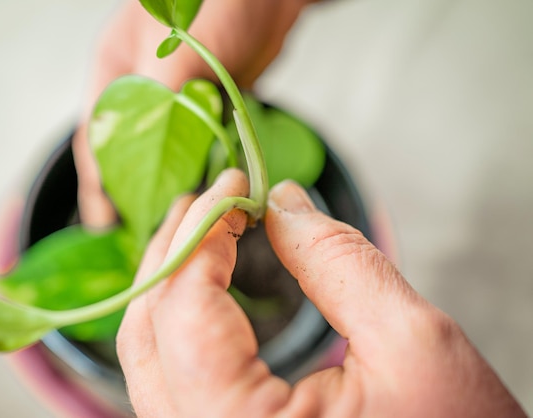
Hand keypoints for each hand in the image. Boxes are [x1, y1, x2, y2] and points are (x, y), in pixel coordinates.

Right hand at [72, 0, 316, 226]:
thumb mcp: (178, 43)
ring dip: (168, 181)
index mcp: (118, 69)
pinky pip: (199, 144)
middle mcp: (144, 86)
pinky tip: (202, 192)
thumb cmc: (222, 0)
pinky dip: (200, 167)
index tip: (107, 217)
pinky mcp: (209, 103)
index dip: (100, 179)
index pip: (98, 133)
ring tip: (167, 222)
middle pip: (130, 148)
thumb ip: (164, 95)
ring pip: (165, 149)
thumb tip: (155, 148)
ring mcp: (178, 96)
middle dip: (132, 188)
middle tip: (137, 229)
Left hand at [116, 169, 525, 416]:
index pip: (184, 308)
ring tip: (205, 228)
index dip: (204, 232)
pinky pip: (175, 376)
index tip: (234, 184)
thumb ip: (338, 262)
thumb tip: (281, 202)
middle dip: (177, 250)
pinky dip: (184, 318)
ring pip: (152, 355)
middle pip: (149, 330)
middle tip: (213, 198)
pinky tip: (210, 281)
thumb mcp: (412, 342)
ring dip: (173, 281)